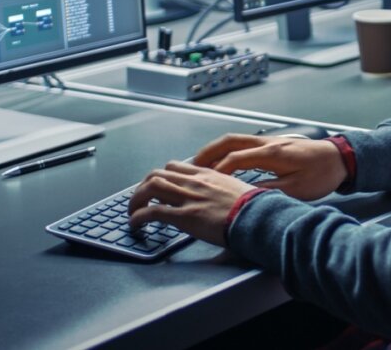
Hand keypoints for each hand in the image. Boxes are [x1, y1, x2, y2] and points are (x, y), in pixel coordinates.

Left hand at [127, 161, 252, 245]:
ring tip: (131, 211)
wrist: (259, 217)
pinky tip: (135, 224)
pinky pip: (152, 212)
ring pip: (150, 187)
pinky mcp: (185, 216)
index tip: (157, 186)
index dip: (161, 176)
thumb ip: (224, 191)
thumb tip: (221, 200)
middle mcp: (195, 182)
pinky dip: (138, 217)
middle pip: (158, 174)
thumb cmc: (254, 208)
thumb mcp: (238, 190)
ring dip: (135, 200)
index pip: (176, 167)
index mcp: (208, 175)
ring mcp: (189, 198)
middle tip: (139, 198)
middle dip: (143, 186)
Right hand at [193, 134, 348, 200]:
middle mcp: (268, 143)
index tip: (204, 181)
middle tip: (191, 167)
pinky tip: (223, 161)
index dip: (217, 171)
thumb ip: (270, 191)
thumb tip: (246, 195)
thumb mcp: (297, 189)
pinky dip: (227, 149)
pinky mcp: (273, 143)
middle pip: (229, 141)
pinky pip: (243, 143)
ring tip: (201, 163)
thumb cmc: (323, 173)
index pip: (235, 159)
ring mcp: (270, 140)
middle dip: (207, 153)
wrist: (341, 158)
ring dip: (215, 149)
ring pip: (235, 139)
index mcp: (272, 153)